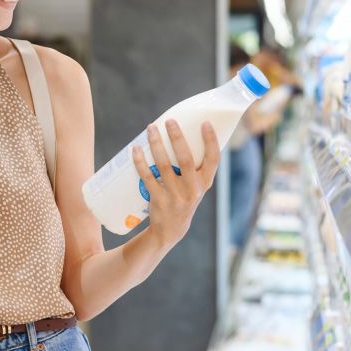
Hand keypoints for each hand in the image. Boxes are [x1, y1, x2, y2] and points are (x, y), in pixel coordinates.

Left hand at [132, 119, 220, 248]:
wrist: (171, 229)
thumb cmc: (183, 198)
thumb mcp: (195, 186)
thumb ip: (194, 167)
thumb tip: (180, 134)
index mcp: (205, 183)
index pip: (213, 159)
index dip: (211, 141)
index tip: (205, 123)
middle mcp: (193, 189)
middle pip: (186, 159)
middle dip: (177, 138)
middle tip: (169, 121)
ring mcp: (175, 196)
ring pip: (164, 165)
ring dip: (156, 144)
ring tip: (151, 129)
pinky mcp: (159, 200)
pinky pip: (147, 177)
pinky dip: (140, 162)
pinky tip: (136, 149)